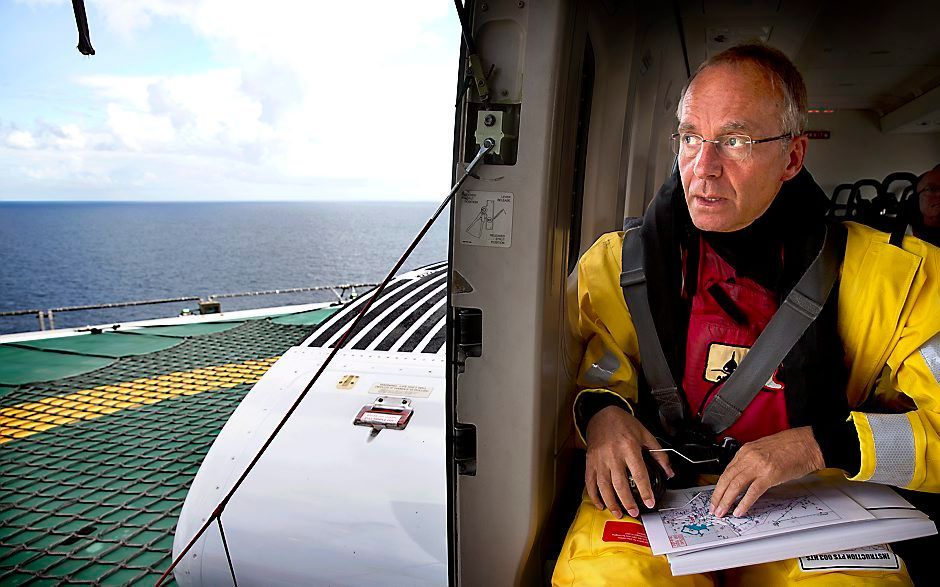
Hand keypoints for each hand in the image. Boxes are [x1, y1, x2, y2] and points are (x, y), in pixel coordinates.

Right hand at [585, 406, 673, 517]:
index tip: (650, 503)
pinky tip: (601, 505)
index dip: (645, 491)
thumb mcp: (645, 434)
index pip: (639, 474)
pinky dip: (594, 496)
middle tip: (634, 513)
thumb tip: (669, 473)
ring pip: (603, 486)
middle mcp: (612, 454)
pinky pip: (590, 482)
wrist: (601, 413)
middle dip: (627, 502)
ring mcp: (599, 459)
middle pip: (619, 483)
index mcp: (629, 447)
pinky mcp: (590, 461)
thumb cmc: (624, 423)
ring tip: (618, 513)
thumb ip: (658, 454)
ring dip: (611, 502)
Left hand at [710, 426, 824, 517]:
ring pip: (736, 484)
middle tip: (714, 508)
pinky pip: (753, 491)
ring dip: (727, 500)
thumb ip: (751, 462)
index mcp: (746, 450)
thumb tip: (743, 478)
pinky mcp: (770, 474)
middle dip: (718, 495)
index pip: (726, 470)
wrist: (808, 443)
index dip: (719, 486)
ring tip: (722, 511)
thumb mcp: (763, 450)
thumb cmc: (791, 446)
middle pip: (727, 478)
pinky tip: (740, 510)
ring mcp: (759, 465)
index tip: (716, 496)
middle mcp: (749, 456)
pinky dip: (744, 502)